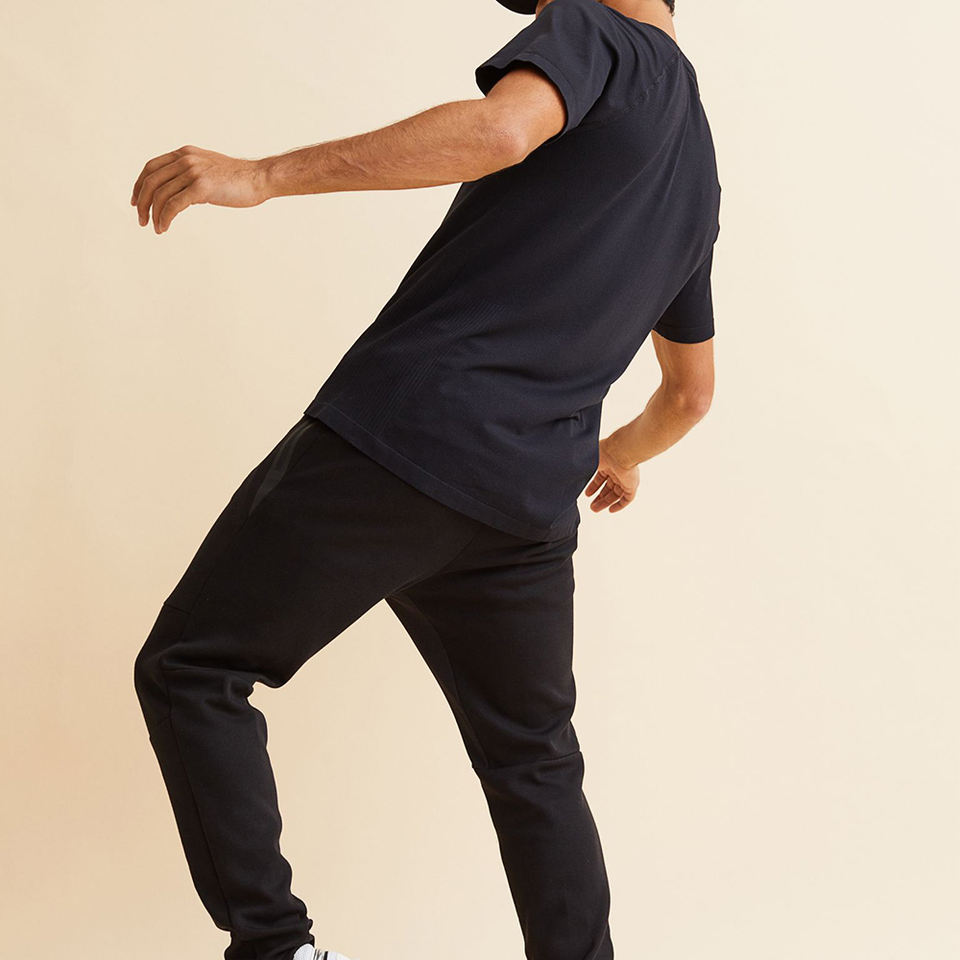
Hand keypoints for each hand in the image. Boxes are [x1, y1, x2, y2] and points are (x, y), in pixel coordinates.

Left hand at [130, 145, 265, 233]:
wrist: (259, 178)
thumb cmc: (239, 179)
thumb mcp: (209, 170)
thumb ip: (191, 176)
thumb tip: (178, 195)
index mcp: (185, 154)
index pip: (151, 167)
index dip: (139, 185)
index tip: (136, 202)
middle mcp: (185, 159)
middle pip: (150, 181)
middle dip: (142, 202)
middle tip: (141, 220)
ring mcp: (193, 172)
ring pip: (160, 194)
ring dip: (153, 214)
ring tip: (155, 228)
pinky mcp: (201, 187)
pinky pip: (173, 205)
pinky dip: (164, 218)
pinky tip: (164, 228)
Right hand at [583, 436, 638, 514]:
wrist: (619, 452)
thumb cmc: (603, 452)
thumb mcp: (587, 462)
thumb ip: (580, 470)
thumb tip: (569, 476)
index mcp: (607, 463)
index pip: (601, 477)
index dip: (593, 487)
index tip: (587, 494)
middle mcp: (617, 471)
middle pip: (608, 488)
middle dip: (599, 497)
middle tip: (591, 506)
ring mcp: (625, 478)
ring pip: (616, 494)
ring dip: (606, 503)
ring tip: (595, 509)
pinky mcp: (632, 485)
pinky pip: (627, 498)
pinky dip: (619, 505)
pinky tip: (611, 510)